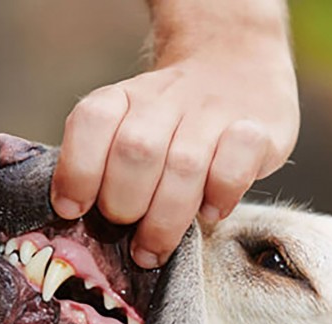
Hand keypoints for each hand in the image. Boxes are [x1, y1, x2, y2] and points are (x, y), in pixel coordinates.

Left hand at [51, 0, 298, 267]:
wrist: (237, 65)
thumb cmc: (174, 122)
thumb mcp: (131, 124)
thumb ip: (106, 164)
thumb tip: (79, 223)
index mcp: (125, 98)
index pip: (92, 121)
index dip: (78, 170)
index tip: (73, 210)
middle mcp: (167, 99)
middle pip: (136, 151)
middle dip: (125, 205)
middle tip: (128, 235)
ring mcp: (214, 112)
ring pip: (184, 166)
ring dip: (165, 220)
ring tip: (155, 250)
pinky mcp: (258, 130)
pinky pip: (234, 166)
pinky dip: (219, 196)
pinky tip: (211, 212)